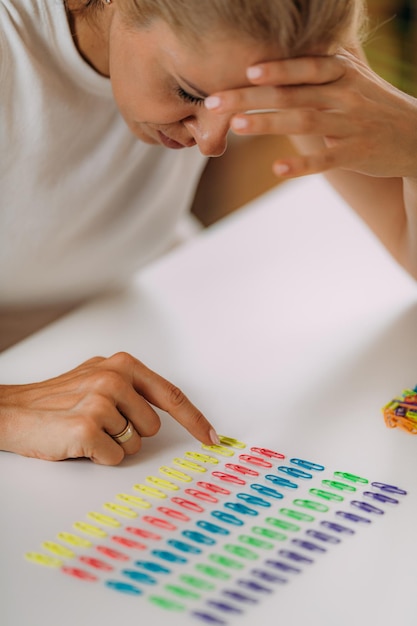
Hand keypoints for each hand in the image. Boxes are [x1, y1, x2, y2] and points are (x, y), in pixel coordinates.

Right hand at [0, 352, 218, 464]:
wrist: (13, 411)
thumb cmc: (57, 399)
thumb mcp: (98, 377)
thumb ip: (133, 387)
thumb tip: (170, 408)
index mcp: (122, 365)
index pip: (171, 395)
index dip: (195, 420)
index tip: (212, 437)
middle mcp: (114, 378)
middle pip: (153, 426)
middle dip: (131, 432)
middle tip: (101, 423)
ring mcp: (100, 402)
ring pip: (135, 444)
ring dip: (114, 444)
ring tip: (88, 430)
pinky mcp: (87, 427)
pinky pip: (114, 457)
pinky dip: (99, 457)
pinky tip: (78, 442)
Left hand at [205, 49, 416, 179]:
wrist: (414, 136)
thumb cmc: (372, 104)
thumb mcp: (354, 77)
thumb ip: (322, 64)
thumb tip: (289, 44)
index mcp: (342, 73)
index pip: (306, 67)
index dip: (277, 69)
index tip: (246, 70)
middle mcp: (345, 95)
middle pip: (292, 95)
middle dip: (250, 98)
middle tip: (214, 102)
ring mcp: (350, 125)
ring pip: (303, 123)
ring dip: (267, 124)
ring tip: (236, 126)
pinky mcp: (354, 154)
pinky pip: (324, 159)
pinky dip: (301, 165)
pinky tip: (276, 169)